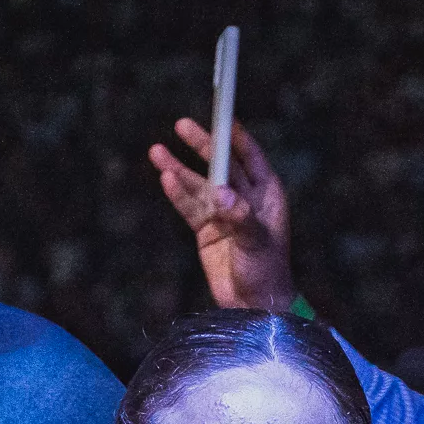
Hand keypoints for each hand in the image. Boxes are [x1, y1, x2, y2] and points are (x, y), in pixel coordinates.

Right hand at [147, 117, 297, 313]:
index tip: (220, 116)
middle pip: (220, 164)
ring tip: (156, 151)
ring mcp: (224, 213)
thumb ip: (239, 216)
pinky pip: (189, 207)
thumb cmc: (267, 272)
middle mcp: (245, 198)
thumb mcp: (257, 242)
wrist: (254, 306)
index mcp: (267, 194)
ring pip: (199, 184)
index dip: (234, 136)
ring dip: (179, 169)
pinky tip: (165, 177)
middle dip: (201, 145)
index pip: (250, 156)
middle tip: (181, 125)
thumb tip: (219, 191)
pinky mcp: (207, 230)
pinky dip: (177, 194)